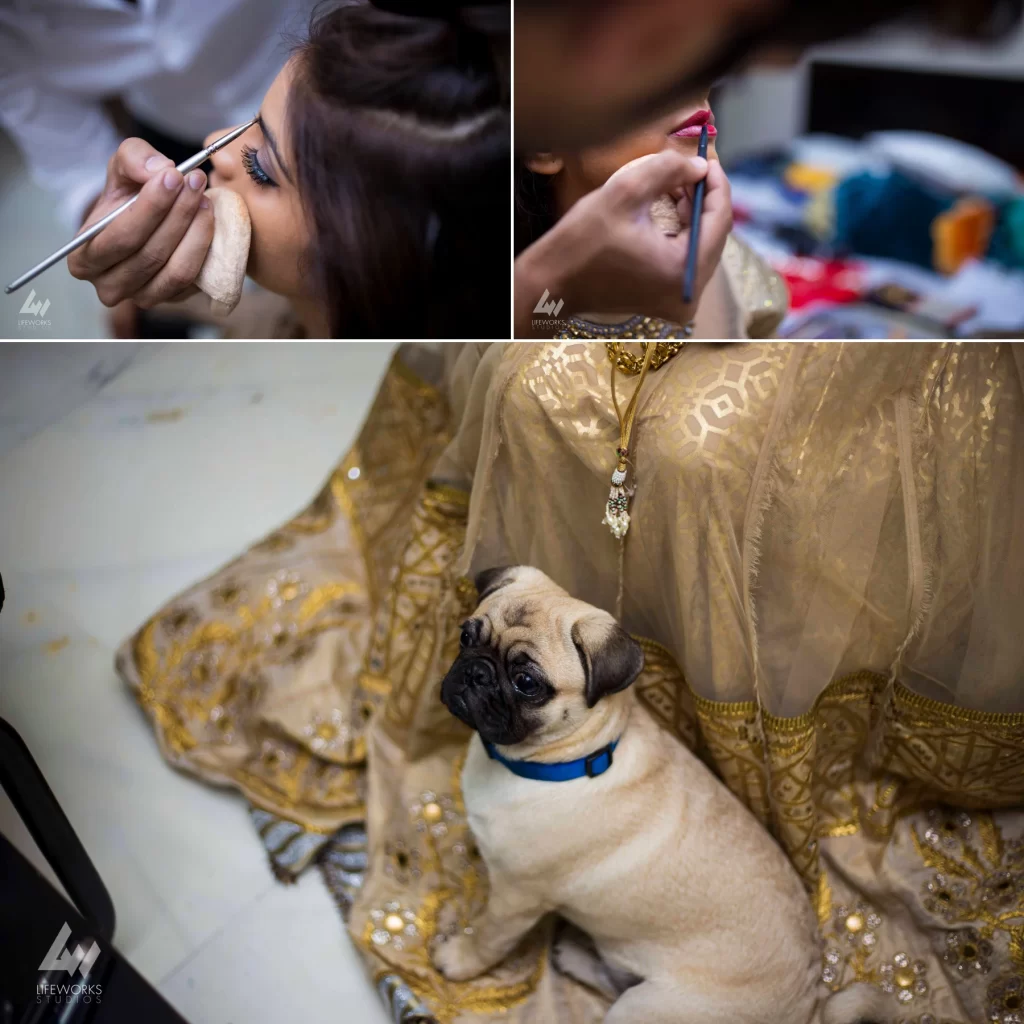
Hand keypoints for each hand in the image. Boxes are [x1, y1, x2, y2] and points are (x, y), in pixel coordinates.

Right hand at [68, 138, 213, 309]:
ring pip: (176, 270)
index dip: (150, 207)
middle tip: (196, 182)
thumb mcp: (122, 167)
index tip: (174, 176)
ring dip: (196, 232)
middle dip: (177, 214)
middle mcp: (110, 287)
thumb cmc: (126, 196)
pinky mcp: (173, 300)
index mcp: (84, 258)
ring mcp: (143, 298)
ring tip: (204, 198)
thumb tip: (159, 169)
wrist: (144, 219)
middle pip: (150, 255)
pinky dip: (205, 248)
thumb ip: (134, 158)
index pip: (120, 238)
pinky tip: (208, 219)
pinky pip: (195, 279)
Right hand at [515, 148, 732, 335]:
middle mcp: (687, 295)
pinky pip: (686, 260)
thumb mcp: (625, 193)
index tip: (707, 158)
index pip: (719, 220)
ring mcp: (678, 303)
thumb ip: (668, 170)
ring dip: (692, 214)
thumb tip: (701, 165)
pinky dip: (682, 234)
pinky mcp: (666, 302)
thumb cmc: (582, 242)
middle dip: (704, 199)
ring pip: (701, 246)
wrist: (553, 283)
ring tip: (675, 186)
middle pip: (713, 235)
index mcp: (682, 272)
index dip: (717, 184)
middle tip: (689, 169)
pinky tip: (669, 211)